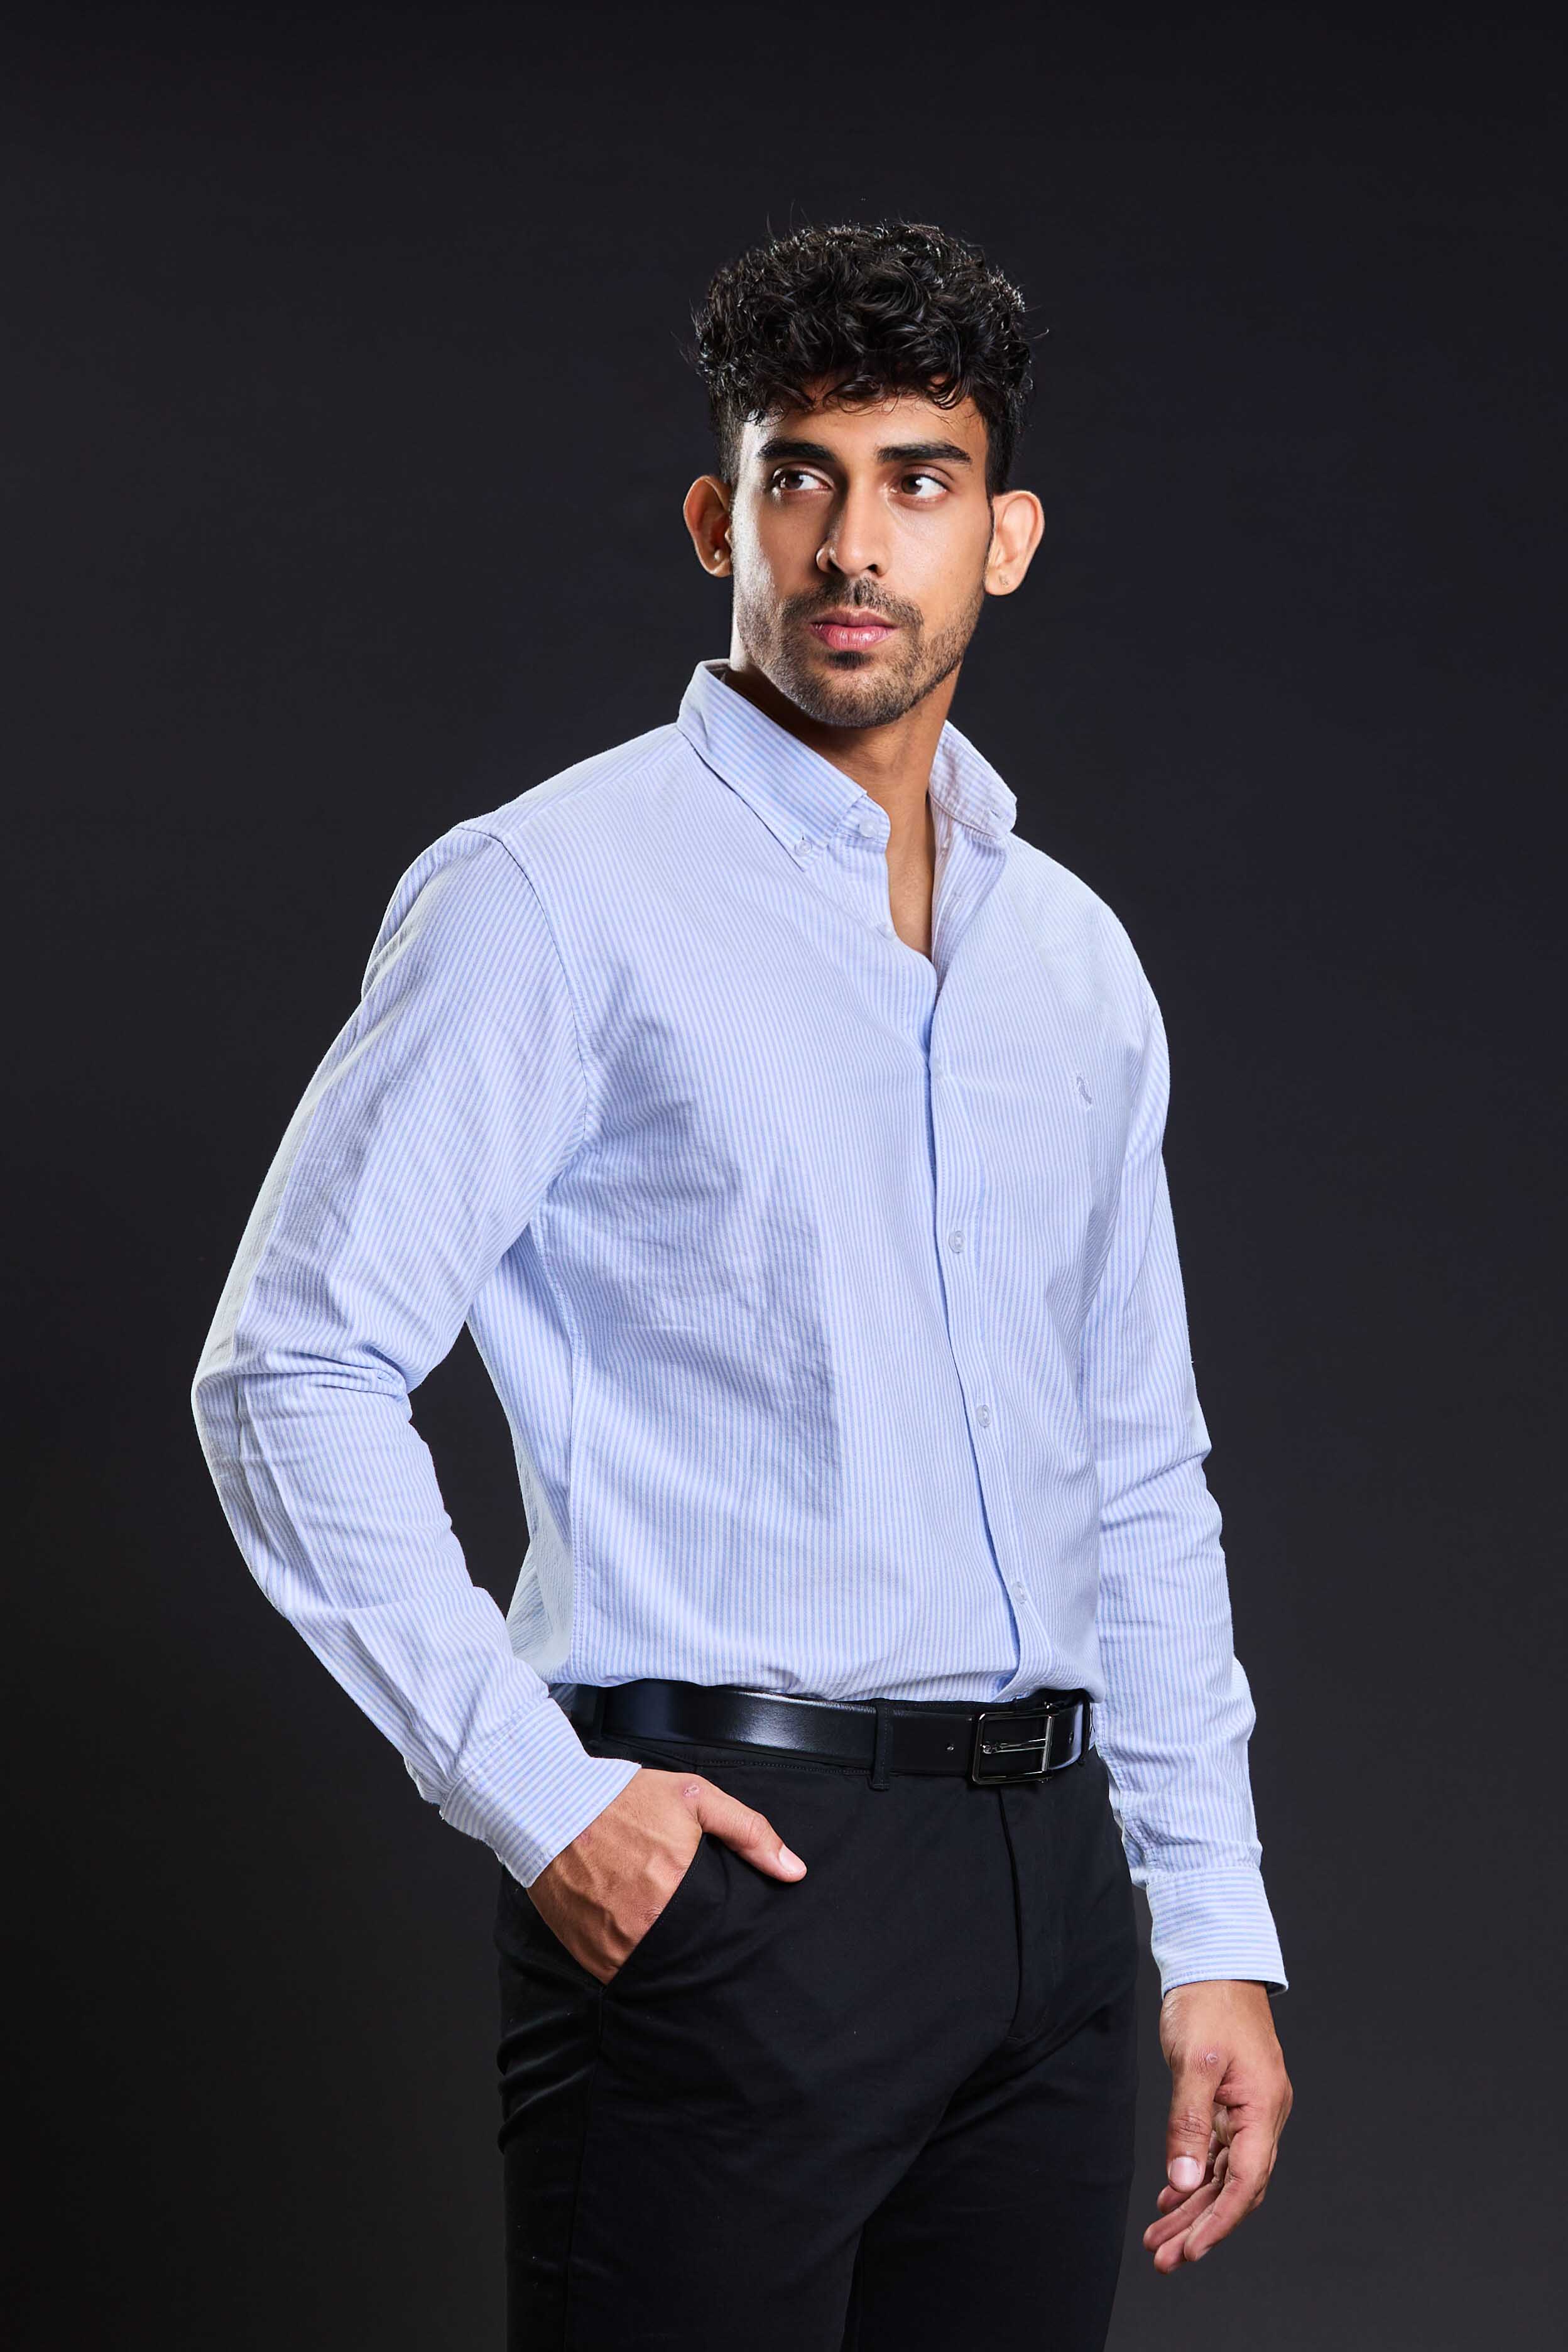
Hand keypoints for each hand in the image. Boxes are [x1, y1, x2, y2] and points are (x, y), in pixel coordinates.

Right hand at [526, 1766, 807, 1983]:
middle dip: (702, 1950)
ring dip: (669, 1960)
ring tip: (670, 1939)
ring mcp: (613, 1945)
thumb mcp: (694, 1798)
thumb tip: (794, 1870)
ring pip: (658, 1972)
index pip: (721, 1935)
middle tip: (702, 1935)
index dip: (730, 1934)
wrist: (550, 1807)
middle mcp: (645, 1926)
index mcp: (677, 1890)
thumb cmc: (622, 1801)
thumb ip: (748, 1832)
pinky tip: (638, 1940)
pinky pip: (621, 1974)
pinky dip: (633, 1963)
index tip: (730, 1929)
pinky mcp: (587, 1954)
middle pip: (692, 1958)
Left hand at [1144, 1979, 1292, 2272]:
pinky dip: (1194, 2179)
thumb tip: (1183, 2180)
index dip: (1219, 2221)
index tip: (1191, 2251)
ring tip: (1159, 2241)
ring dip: (1193, 2209)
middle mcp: (1262, 2116)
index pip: (1246, 2181)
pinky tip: (1172, 2200)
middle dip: (1200, 2227)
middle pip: (1235, 2187)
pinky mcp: (1230, 2104)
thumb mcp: (1193, 2060)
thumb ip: (1189, 2121)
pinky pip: (1216, 2155)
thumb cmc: (1208, 2002)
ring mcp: (1248, 2112)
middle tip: (1164, 2259)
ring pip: (1223, 2175)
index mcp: (1263, 2107)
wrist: (1215, 1962)